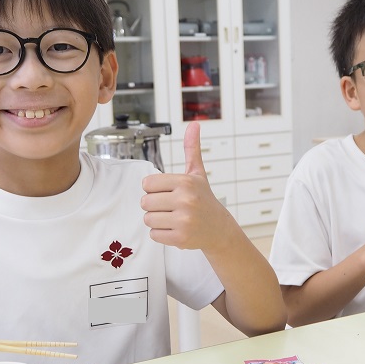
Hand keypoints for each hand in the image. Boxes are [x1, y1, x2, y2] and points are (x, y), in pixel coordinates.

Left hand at [141, 121, 228, 249]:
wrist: (219, 229)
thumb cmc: (204, 199)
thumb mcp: (197, 174)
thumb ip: (191, 149)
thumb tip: (194, 124)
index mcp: (185, 182)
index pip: (147, 183)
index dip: (154, 189)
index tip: (167, 192)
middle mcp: (185, 200)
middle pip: (145, 202)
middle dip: (154, 205)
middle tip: (170, 207)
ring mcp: (183, 221)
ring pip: (148, 219)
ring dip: (156, 220)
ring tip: (173, 218)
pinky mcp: (180, 238)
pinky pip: (154, 234)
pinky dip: (161, 234)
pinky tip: (175, 229)